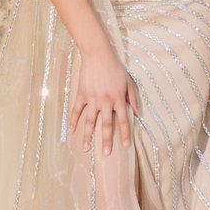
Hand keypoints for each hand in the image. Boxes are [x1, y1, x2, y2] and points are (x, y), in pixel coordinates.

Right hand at [68, 41, 136, 157]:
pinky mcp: (81, 94)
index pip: (123, 120)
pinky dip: (73, 121)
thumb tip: (138, 115)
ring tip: (86, 148)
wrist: (98, 54)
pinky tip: (71, 132)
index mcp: (118, 98)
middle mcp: (106, 101)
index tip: (125, 146)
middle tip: (106, 154)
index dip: (124, 133)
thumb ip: (133, 98)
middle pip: (106, 125)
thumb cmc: (115, 67)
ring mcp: (92, 98)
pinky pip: (76, 110)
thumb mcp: (128, 81)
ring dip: (88, 136)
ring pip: (90, 121)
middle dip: (106, 141)